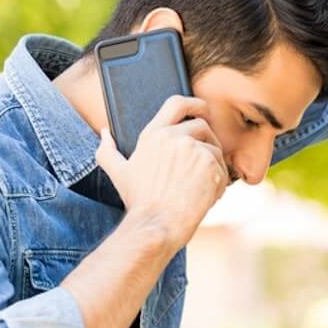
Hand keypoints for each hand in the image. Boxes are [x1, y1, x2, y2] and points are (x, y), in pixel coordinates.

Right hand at [95, 95, 228, 253]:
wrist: (157, 225)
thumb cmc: (139, 201)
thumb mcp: (118, 173)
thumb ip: (107, 150)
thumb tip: (104, 132)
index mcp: (154, 134)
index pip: (177, 103)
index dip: (194, 103)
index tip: (203, 109)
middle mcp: (175, 137)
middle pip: (203, 126)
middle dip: (208, 141)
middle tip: (205, 162)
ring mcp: (195, 151)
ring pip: (215, 150)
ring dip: (213, 166)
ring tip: (201, 187)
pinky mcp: (212, 167)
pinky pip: (223, 169)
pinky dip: (219, 183)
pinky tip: (206, 197)